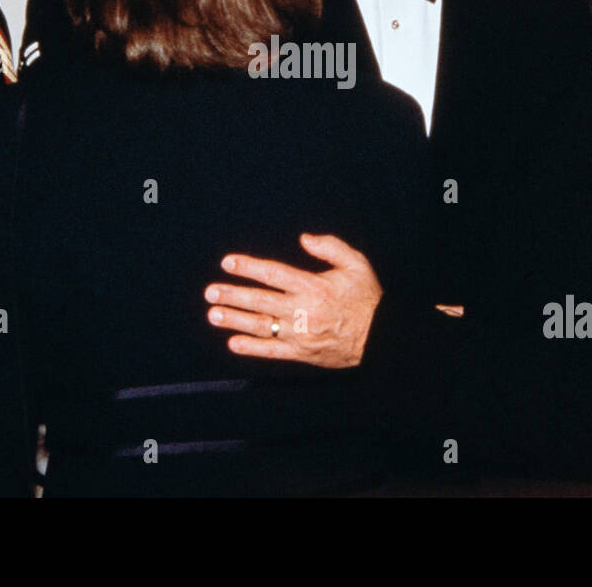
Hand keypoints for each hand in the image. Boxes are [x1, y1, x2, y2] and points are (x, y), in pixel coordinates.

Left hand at [205, 233, 381, 368]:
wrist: (381, 338)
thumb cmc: (368, 298)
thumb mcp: (357, 264)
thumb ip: (330, 247)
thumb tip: (304, 238)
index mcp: (313, 286)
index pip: (273, 274)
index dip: (248, 267)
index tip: (227, 263)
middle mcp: (302, 310)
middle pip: (260, 301)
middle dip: (233, 295)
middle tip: (210, 292)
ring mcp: (300, 334)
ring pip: (261, 326)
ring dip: (234, 320)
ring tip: (213, 314)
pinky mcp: (302, 353)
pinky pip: (272, 351)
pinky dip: (252, 348)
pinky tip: (233, 343)